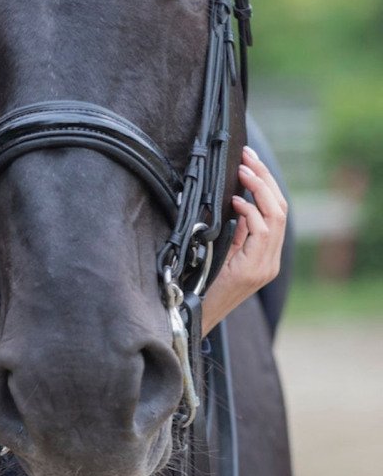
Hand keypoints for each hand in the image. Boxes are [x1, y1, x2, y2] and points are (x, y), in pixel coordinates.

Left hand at [202, 146, 287, 334]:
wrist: (194, 318)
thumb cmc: (202, 286)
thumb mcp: (222, 254)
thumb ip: (236, 233)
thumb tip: (238, 203)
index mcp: (265, 255)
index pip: (276, 211)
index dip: (266, 184)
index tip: (250, 162)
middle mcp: (270, 260)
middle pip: (281, 209)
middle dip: (265, 179)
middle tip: (248, 157)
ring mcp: (265, 266)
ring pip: (277, 217)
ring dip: (260, 189)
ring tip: (245, 169)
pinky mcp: (255, 271)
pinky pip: (262, 234)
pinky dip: (252, 213)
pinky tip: (238, 201)